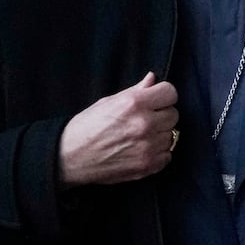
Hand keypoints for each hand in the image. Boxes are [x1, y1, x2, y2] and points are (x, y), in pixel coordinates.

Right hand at [58, 72, 179, 186]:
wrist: (70, 157)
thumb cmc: (86, 127)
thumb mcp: (108, 102)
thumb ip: (135, 90)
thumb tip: (153, 79)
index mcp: (134, 103)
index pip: (171, 93)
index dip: (163, 96)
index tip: (156, 100)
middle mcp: (144, 124)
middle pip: (174, 114)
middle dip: (161, 115)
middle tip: (144, 120)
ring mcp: (148, 146)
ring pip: (171, 135)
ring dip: (160, 135)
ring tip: (139, 136)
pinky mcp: (149, 165)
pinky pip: (168, 155)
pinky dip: (158, 153)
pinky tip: (141, 150)